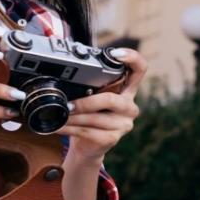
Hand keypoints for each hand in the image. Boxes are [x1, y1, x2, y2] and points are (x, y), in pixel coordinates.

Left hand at [56, 49, 146, 164]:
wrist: (87, 145)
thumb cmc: (89, 116)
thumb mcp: (92, 96)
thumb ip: (90, 84)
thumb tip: (67, 72)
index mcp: (127, 89)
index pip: (139, 69)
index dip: (132, 58)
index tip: (115, 54)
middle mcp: (129, 106)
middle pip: (111, 100)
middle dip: (85, 103)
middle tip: (68, 105)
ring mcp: (124, 124)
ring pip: (96, 118)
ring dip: (73, 117)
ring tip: (59, 115)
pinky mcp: (113, 138)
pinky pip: (89, 132)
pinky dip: (70, 128)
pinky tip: (60, 126)